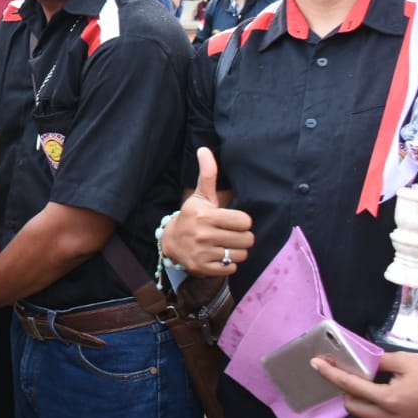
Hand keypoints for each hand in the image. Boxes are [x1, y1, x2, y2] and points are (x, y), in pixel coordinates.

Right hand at [162, 148, 253, 275]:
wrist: (171, 241)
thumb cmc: (192, 216)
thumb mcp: (200, 196)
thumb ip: (207, 174)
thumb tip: (204, 149)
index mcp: (205, 215)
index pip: (244, 221)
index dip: (241, 221)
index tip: (233, 220)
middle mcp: (203, 235)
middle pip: (246, 240)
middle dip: (242, 237)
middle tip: (231, 234)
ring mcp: (202, 253)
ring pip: (240, 255)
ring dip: (237, 251)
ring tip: (226, 245)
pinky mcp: (202, 268)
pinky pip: (231, 268)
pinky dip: (228, 264)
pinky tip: (219, 255)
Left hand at [313, 349, 417, 417]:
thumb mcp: (404, 360)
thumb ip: (377, 361)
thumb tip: (360, 360)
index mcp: (389, 400)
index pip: (350, 386)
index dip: (330, 374)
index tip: (316, 364)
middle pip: (354, 407)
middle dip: (347, 391)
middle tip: (350, 375)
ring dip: (363, 405)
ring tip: (368, 390)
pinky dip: (380, 415)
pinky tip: (385, 403)